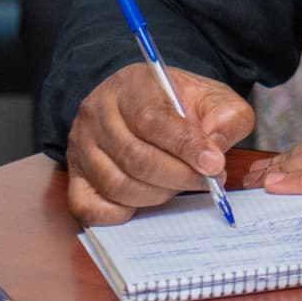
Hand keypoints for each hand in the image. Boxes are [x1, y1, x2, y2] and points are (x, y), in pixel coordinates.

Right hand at [64, 61, 256, 226]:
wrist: (147, 102)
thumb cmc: (179, 102)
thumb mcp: (212, 96)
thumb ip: (226, 116)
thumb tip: (217, 147)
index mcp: (131, 86)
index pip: (153, 120)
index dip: (186, 147)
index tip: (215, 165)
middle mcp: (97, 114)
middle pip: (135, 158)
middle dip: (179, 176)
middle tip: (209, 181)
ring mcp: (81, 146)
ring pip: (117, 185)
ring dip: (158, 194)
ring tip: (182, 185)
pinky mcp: (75, 175)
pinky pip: (89, 207)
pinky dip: (119, 214)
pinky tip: (145, 202)